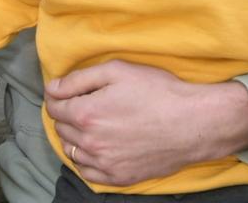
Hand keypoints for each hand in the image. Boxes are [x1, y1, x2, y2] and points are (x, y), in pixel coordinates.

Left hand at [44, 60, 247, 186]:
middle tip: (85, 105)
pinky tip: (99, 148)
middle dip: (67, 115)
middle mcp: (90, 142)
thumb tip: (53, 88)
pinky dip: (87, 160)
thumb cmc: (158, 92)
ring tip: (93, 126)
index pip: (53, 107)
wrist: (194, 122)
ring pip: (72, 151)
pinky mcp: (120, 177)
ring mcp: (104, 163)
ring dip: (75, 137)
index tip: (69, 92)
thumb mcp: (116, 70)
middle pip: (62, 128)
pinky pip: (88, 172)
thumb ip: (78, 79)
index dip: (59, 96)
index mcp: (85, 114)